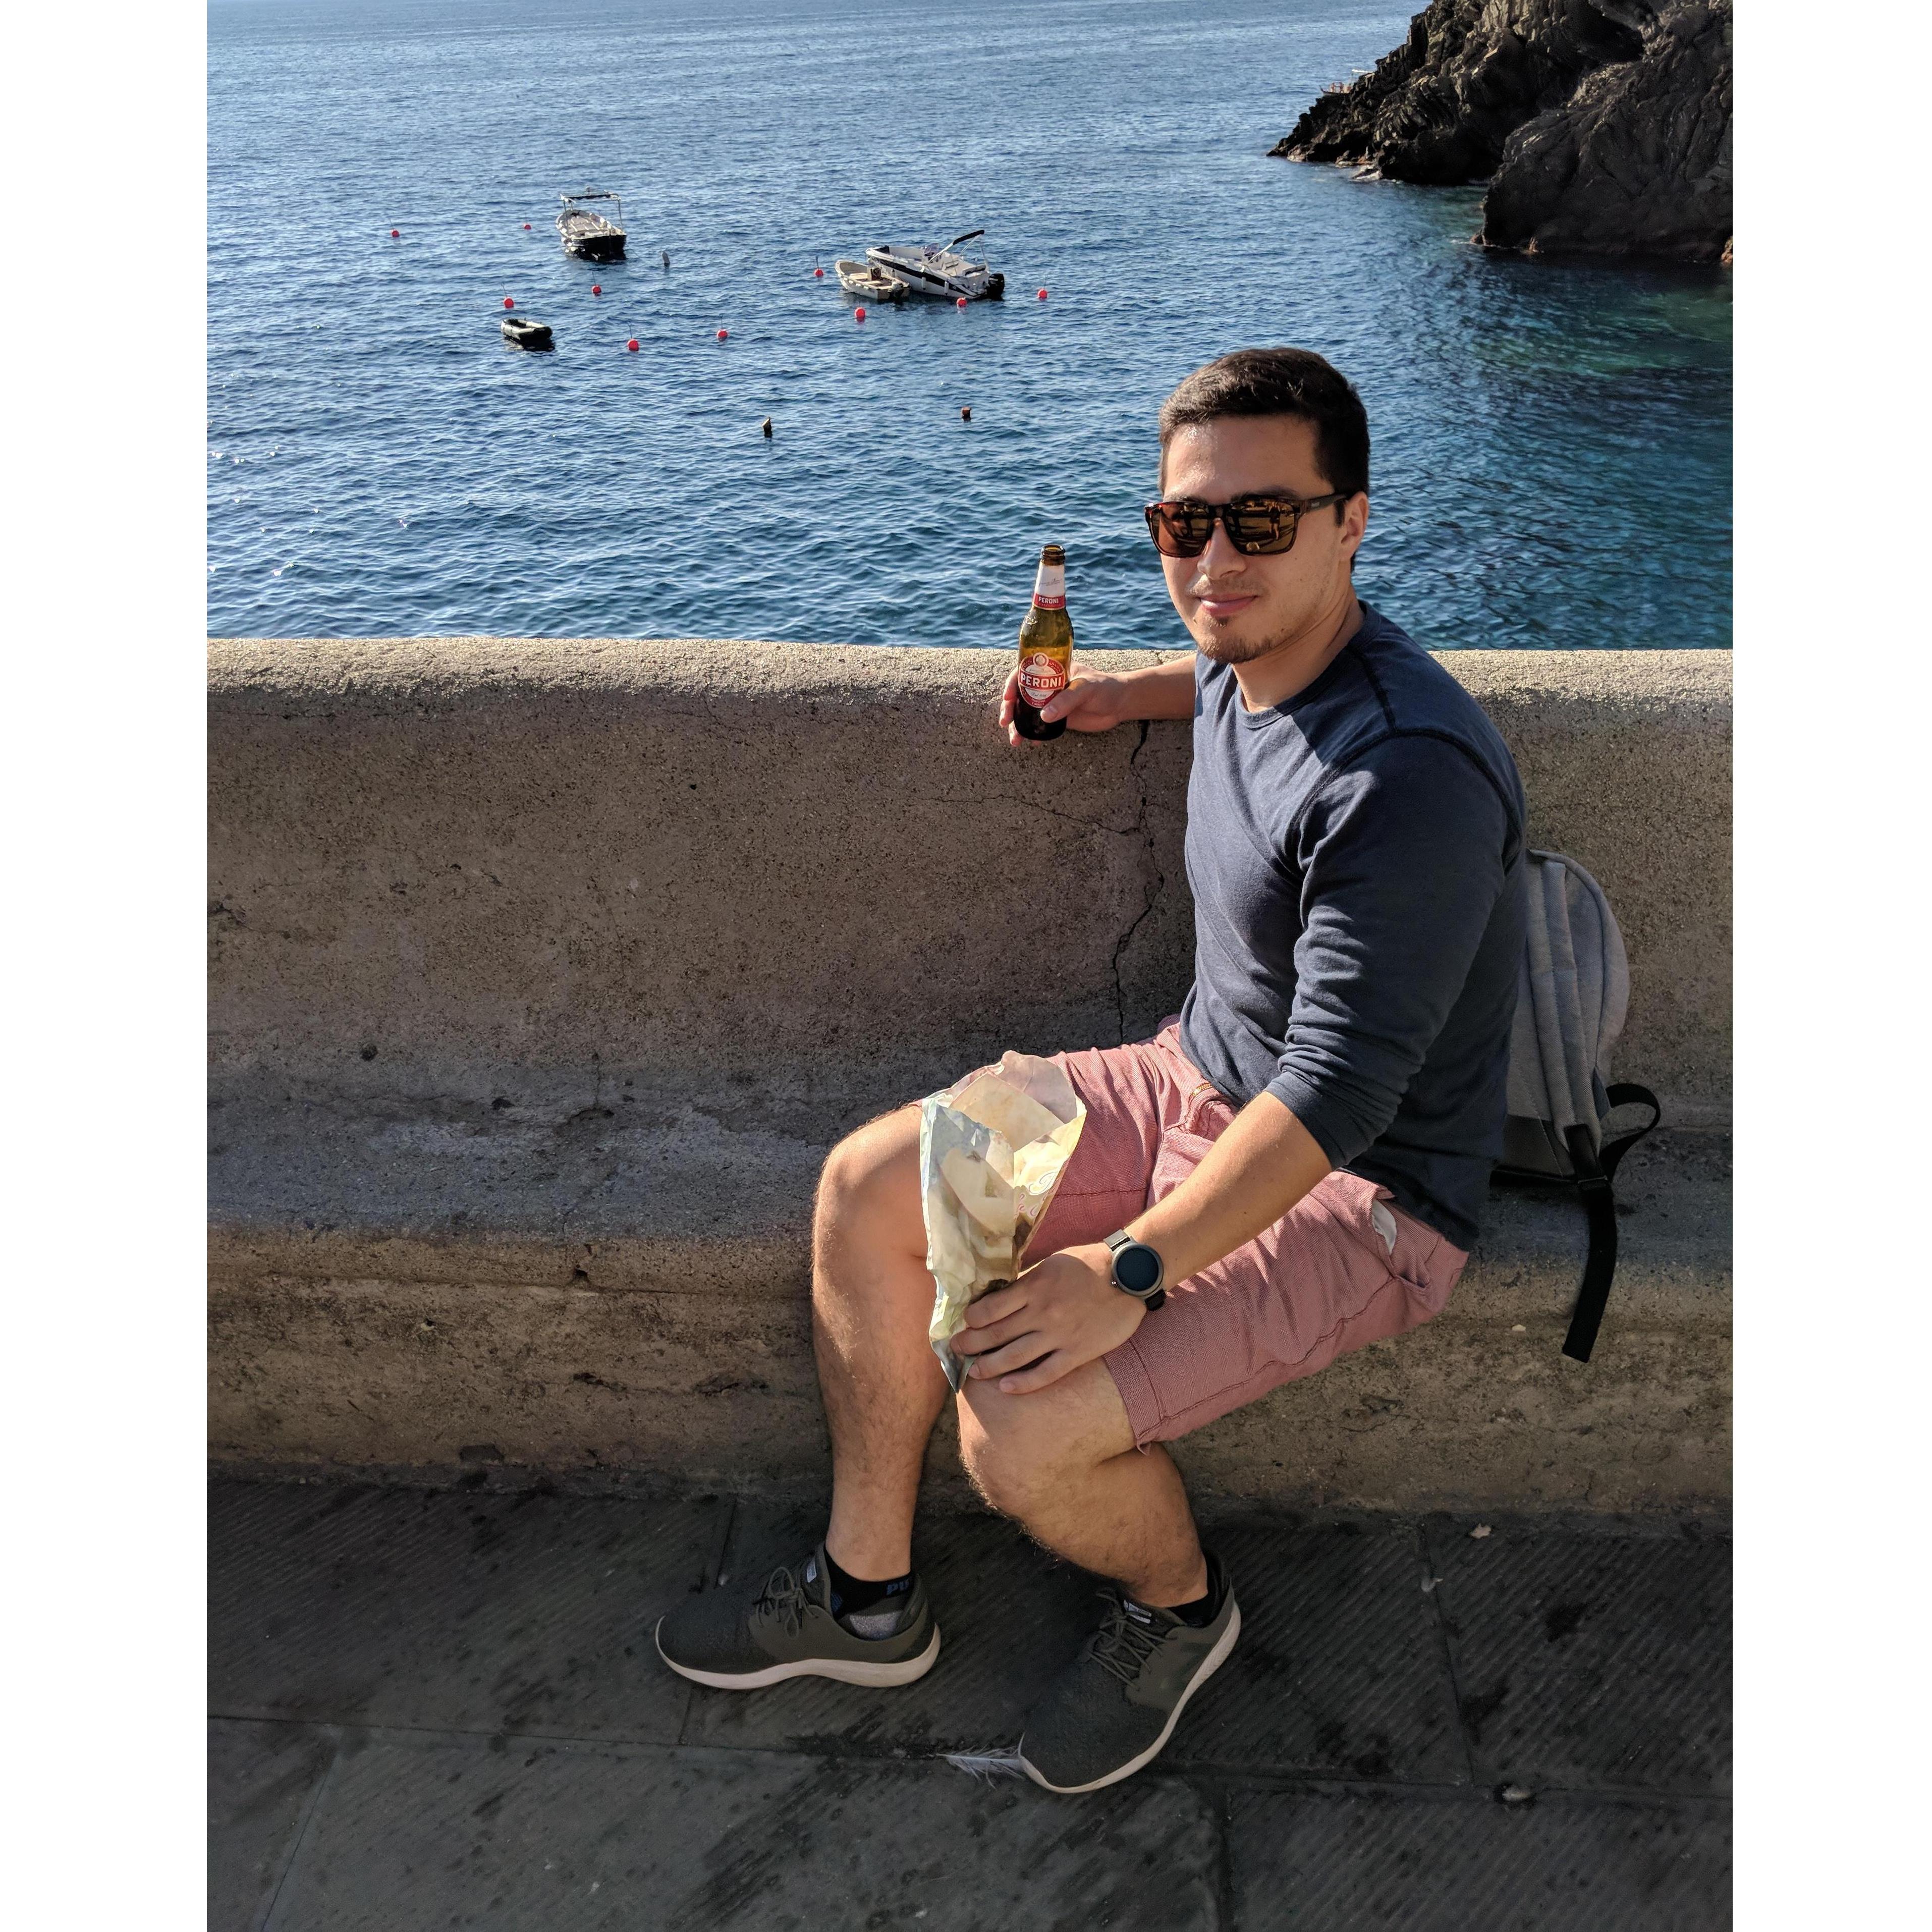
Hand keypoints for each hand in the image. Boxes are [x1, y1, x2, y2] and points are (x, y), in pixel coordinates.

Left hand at [950, 1245, 1143, 1393]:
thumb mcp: (1052, 1264)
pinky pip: (1046, 1372)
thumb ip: (1027, 1282)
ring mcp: (1059, 1334)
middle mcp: (1042, 1312)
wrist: (1128, 1275)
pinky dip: (1024, 1383)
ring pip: (1015, 1356)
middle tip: (956, 1350)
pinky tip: (1007, 1388)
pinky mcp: (1077, 1352)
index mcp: (1034, 1286)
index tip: (964, 1323)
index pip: (991, 1308)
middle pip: (997, 1333)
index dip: (971, 1319)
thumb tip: (999, 1294)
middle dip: (971, 1344)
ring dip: (990, 1365)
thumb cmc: (1088, 1264)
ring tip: (974, 1372)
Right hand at [997, 666, 1129, 746]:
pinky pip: (1041, 727)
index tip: (1008, 697)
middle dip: (1010, 709)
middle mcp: (1048, 686)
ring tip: (1015, 740)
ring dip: (1019, 726)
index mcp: (1052, 671)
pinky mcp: (1059, 719)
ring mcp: (1052, 703)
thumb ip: (1066, 700)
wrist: (1121, 704)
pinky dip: (1034, 735)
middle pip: (1021, 695)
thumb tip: (1044, 716)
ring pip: (1028, 713)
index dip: (1013, 684)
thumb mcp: (1086, 689)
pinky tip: (1033, 742)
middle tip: (1005, 721)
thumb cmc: (1106, 687)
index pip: (1025, 673)